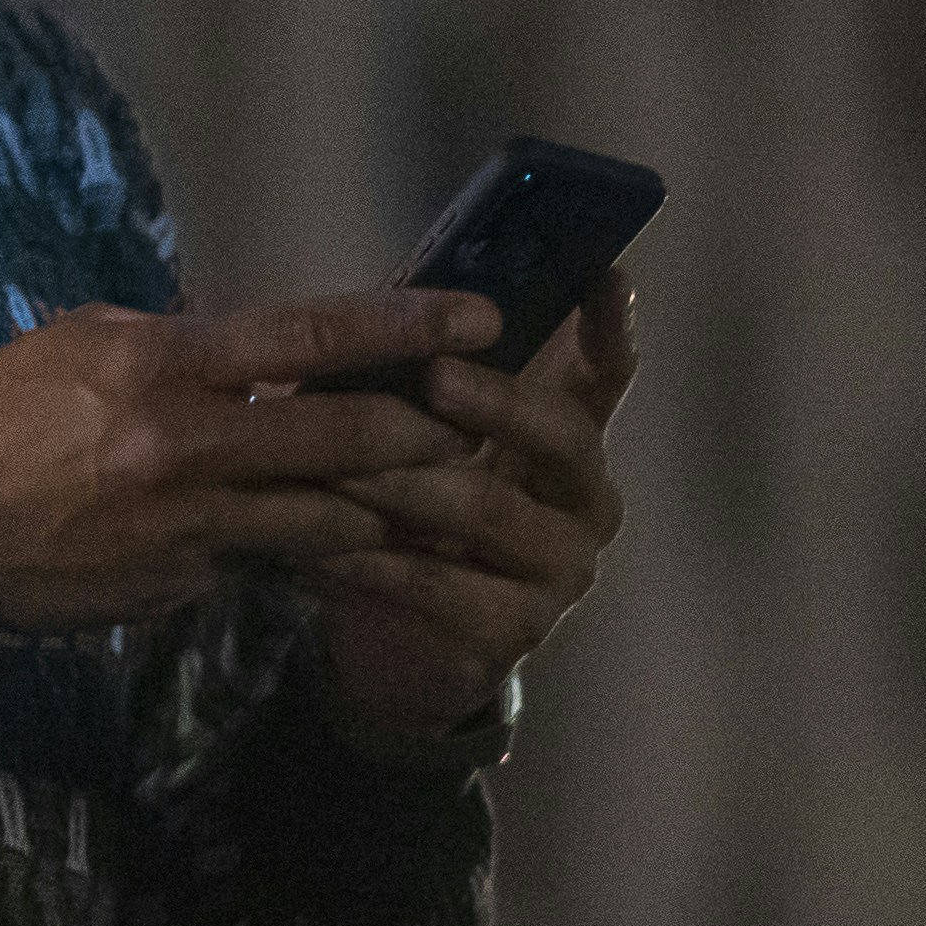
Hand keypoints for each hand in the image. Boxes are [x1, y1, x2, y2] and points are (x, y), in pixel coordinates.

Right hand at [0, 288, 502, 630]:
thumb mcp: (79, 344)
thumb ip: (176, 339)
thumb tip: (256, 336)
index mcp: (162, 364)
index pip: (312, 335)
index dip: (407, 324)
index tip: (479, 316)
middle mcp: (186, 444)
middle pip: (346, 436)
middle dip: (426, 430)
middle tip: (474, 423)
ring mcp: (188, 524)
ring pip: (326, 516)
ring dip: (385, 506)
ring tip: (425, 495)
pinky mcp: (180, 584)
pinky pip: (264, 562)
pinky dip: (304, 552)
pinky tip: (332, 546)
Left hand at [318, 271, 639, 732]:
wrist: (396, 649)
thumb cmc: (409, 521)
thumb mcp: (419, 446)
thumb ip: (425, 381)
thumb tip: (395, 294)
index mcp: (569, 443)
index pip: (607, 377)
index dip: (611, 330)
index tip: (609, 276)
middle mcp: (586, 501)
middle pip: (561, 435)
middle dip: (495, 402)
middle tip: (434, 376)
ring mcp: (562, 569)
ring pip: (487, 508)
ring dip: (404, 481)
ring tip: (336, 462)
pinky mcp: (515, 629)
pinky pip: (438, 582)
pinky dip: (370, 559)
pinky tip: (314, 546)